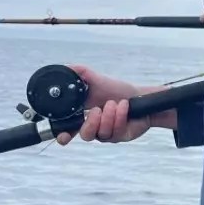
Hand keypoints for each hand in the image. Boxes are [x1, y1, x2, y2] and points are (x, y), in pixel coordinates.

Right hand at [54, 65, 170, 145]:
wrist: (140, 96)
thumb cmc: (116, 90)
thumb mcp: (97, 80)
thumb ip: (80, 74)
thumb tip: (67, 68)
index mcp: (84, 117)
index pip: (69, 130)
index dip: (64, 135)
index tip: (63, 135)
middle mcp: (95, 128)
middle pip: (85, 136)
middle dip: (91, 123)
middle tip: (97, 110)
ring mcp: (108, 134)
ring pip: (102, 134)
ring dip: (108, 116)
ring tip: (115, 103)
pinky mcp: (121, 136)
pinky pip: (117, 132)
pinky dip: (120, 116)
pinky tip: (124, 106)